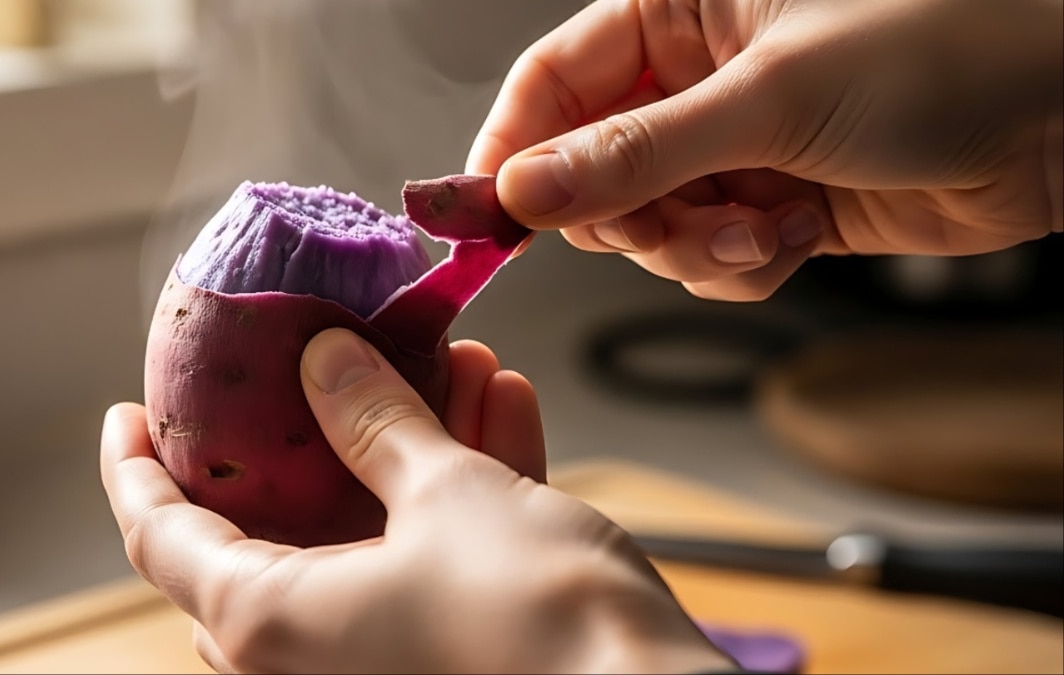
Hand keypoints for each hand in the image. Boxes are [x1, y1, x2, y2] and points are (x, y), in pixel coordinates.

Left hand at [101, 329, 735, 673]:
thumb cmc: (541, 619)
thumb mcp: (446, 494)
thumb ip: (374, 422)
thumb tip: (323, 361)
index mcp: (273, 626)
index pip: (161, 539)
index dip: (137, 470)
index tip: (129, 415)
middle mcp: (312, 659)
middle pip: (267, 532)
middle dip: (304, 438)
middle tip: (310, 374)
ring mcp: (383, 660)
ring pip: (366, 536)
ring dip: (407, 446)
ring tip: (448, 362)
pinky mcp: (451, 654)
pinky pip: (429, 561)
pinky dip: (457, 489)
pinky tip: (501, 406)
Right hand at [468, 0, 1062, 300]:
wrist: (1060, 118)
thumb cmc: (941, 51)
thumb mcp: (767, 99)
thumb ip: (634, 152)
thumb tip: (524, 190)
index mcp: (680, 9)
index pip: (552, 80)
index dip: (511, 149)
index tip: (484, 218)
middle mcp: (695, 78)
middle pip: (591, 167)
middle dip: (625, 215)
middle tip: (665, 224)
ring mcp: (731, 145)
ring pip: (649, 224)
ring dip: (694, 246)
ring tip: (759, 229)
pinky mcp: (770, 203)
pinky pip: (708, 255)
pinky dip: (740, 263)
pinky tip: (791, 236)